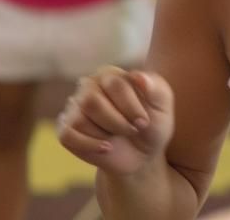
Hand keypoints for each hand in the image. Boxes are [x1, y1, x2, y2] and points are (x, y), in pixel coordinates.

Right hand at [57, 67, 174, 175]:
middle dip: (117, 122)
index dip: (131, 106)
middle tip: (132, 130)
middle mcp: (88, 87)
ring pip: (80, 119)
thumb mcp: (163, 107)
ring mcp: (74, 109)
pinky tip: (106, 148)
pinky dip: (90, 145)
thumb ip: (156, 88)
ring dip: (106, 134)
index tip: (144, 122)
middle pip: (91, 101)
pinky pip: (68, 136)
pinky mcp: (66, 130)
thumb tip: (138, 76)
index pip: (114, 83)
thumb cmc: (152, 125)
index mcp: (110, 74)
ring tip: (118, 137)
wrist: (141, 156)